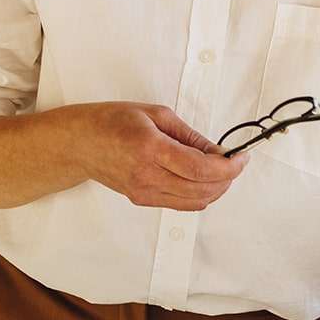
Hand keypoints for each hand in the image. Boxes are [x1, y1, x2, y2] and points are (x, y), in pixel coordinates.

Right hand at [70, 102, 245, 210]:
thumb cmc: (111, 122)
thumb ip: (191, 136)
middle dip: (228, 178)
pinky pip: (182, 205)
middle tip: (236, 162)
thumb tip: (219, 151)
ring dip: (217, 189)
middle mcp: (147, 175)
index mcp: (150, 148)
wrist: (78, 144)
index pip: (200, 169)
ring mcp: (143, 192)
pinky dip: (200, 194)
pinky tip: (203, 179)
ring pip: (195, 202)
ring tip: (222, 170)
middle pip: (202, 190)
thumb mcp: (155, 114)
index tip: (241, 157)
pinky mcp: (142, 200)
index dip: (228, 167)